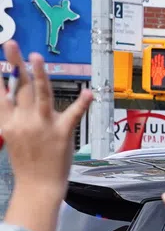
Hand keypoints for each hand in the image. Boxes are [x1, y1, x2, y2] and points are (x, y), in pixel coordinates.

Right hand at [0, 41, 91, 230]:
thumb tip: (9, 97)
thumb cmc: (27, 163)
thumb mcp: (12, 137)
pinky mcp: (63, 133)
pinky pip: (73, 115)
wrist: (38, 186)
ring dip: (39, 75)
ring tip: (37, 57)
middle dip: (14, 64)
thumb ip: (12, 116)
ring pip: (41, 95)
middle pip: (18, 87)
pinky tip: (89, 92)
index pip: (2, 93)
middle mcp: (23, 120)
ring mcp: (44, 126)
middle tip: (11, 44)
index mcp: (8, 122)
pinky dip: (82, 103)